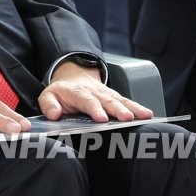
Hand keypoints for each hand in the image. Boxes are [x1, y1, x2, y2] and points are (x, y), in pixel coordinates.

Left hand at [38, 61, 153, 122]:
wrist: (74, 77)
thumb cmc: (62, 92)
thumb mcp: (48, 95)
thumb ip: (48, 105)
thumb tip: (54, 114)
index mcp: (76, 92)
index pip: (86, 100)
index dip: (94, 108)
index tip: (102, 118)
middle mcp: (94, 91)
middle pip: (107, 100)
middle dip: (117, 109)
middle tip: (126, 117)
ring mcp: (106, 93)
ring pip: (120, 100)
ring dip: (132, 108)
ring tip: (143, 115)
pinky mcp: (115, 97)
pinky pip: (127, 101)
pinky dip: (137, 107)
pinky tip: (147, 114)